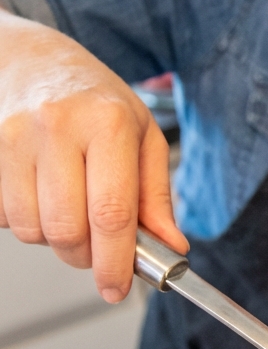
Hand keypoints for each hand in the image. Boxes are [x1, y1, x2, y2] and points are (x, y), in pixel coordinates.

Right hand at [0, 11, 187, 301]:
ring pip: (31, 229)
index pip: (111, 212)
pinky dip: (25, 222)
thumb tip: (170, 247)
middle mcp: (58, 126)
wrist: (33, 60)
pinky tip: (40, 195)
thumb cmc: (95, 101)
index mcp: (108, 122)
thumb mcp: (143, 136)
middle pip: (67, 230)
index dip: (115, 262)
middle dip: (85, 256)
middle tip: (97, 249)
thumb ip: (156, 196)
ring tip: (69, 209)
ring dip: (53, 238)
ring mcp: (15, 136)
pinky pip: (4, 217)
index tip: (118, 288)